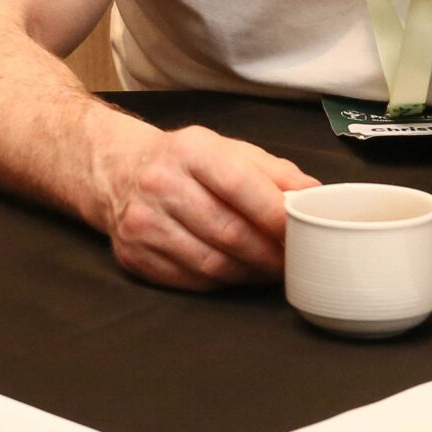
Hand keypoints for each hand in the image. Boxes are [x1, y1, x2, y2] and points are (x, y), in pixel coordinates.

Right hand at [91, 124, 319, 290]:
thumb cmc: (184, 162)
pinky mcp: (134, 255)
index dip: (276, 216)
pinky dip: (222, 282)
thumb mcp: (227, 149)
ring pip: (212, 264)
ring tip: (269, 269)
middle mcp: (159, 185)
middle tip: (293, 261)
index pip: (240, 186)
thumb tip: (315, 195)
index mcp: (189, 151)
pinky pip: (191, 280)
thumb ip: (274, 171)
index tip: (303, 233)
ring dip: (250, 273)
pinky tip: (236, 272)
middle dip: (270, 254)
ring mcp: (142, 223)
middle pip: (229, 233)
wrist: (116, 172)